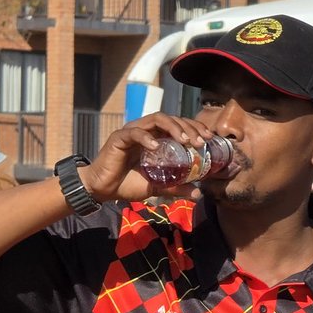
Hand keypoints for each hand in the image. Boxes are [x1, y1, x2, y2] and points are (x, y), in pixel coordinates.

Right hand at [79, 114, 217, 203]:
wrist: (103, 189)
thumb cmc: (128, 183)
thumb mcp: (158, 186)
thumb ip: (176, 187)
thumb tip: (198, 193)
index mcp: (156, 138)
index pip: (178, 126)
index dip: (195, 129)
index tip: (209, 139)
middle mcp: (146, 131)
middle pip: (171, 119)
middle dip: (188, 127)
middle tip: (201, 141)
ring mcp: (133, 132)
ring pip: (156, 119)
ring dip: (173, 128)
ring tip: (184, 141)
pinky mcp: (119, 138)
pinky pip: (135, 133)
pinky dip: (146, 138)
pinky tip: (156, 146)